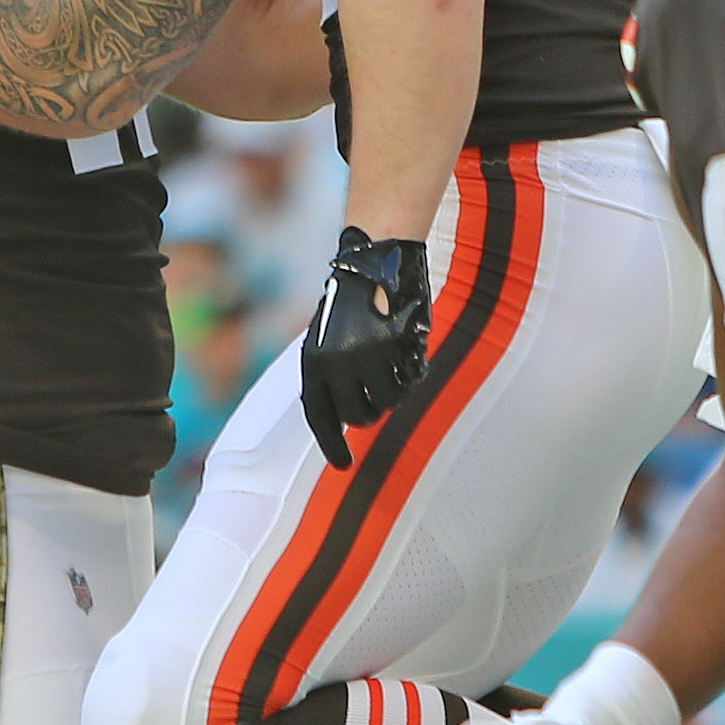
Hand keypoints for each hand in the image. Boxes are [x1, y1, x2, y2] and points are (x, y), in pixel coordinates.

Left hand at [301, 227, 429, 467]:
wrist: (374, 260)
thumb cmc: (353, 300)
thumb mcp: (328, 338)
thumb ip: (331, 375)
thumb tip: (343, 416)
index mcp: (312, 359)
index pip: (319, 415)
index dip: (331, 443)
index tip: (342, 464)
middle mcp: (334, 360)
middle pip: (357, 415)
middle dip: (370, 413)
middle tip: (378, 397)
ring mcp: (365, 353)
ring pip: (385, 402)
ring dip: (393, 391)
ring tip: (393, 368)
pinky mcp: (393, 345)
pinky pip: (407, 381)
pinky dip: (411, 375)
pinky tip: (407, 355)